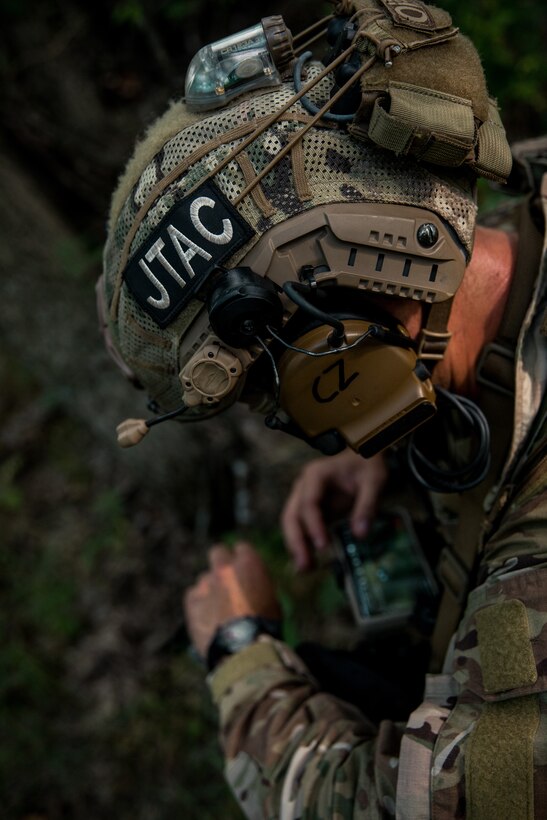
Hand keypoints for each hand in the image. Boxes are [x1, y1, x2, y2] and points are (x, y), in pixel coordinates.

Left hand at [183, 542, 281, 657]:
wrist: (243, 650)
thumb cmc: (266, 627)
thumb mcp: (273, 600)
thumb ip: (259, 584)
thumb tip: (252, 584)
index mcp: (248, 563)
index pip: (242, 548)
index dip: (243, 559)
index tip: (245, 569)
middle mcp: (225, 568)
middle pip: (218, 553)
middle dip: (222, 563)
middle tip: (227, 579)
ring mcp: (206, 583)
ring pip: (205, 577)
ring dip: (211, 587)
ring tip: (218, 607)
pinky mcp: (192, 601)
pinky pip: (193, 595)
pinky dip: (199, 602)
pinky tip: (207, 616)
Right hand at [281, 449, 387, 570]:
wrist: (362, 456)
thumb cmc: (366, 465)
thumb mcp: (374, 481)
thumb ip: (367, 506)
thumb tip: (360, 535)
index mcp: (316, 475)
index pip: (309, 503)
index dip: (313, 525)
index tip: (323, 546)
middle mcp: (303, 486)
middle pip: (292, 515)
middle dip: (296, 541)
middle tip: (306, 565)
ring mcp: (303, 498)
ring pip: (292, 523)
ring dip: (296, 546)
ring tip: (306, 569)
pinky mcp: (310, 510)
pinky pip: (301, 528)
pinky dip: (303, 544)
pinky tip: (309, 563)